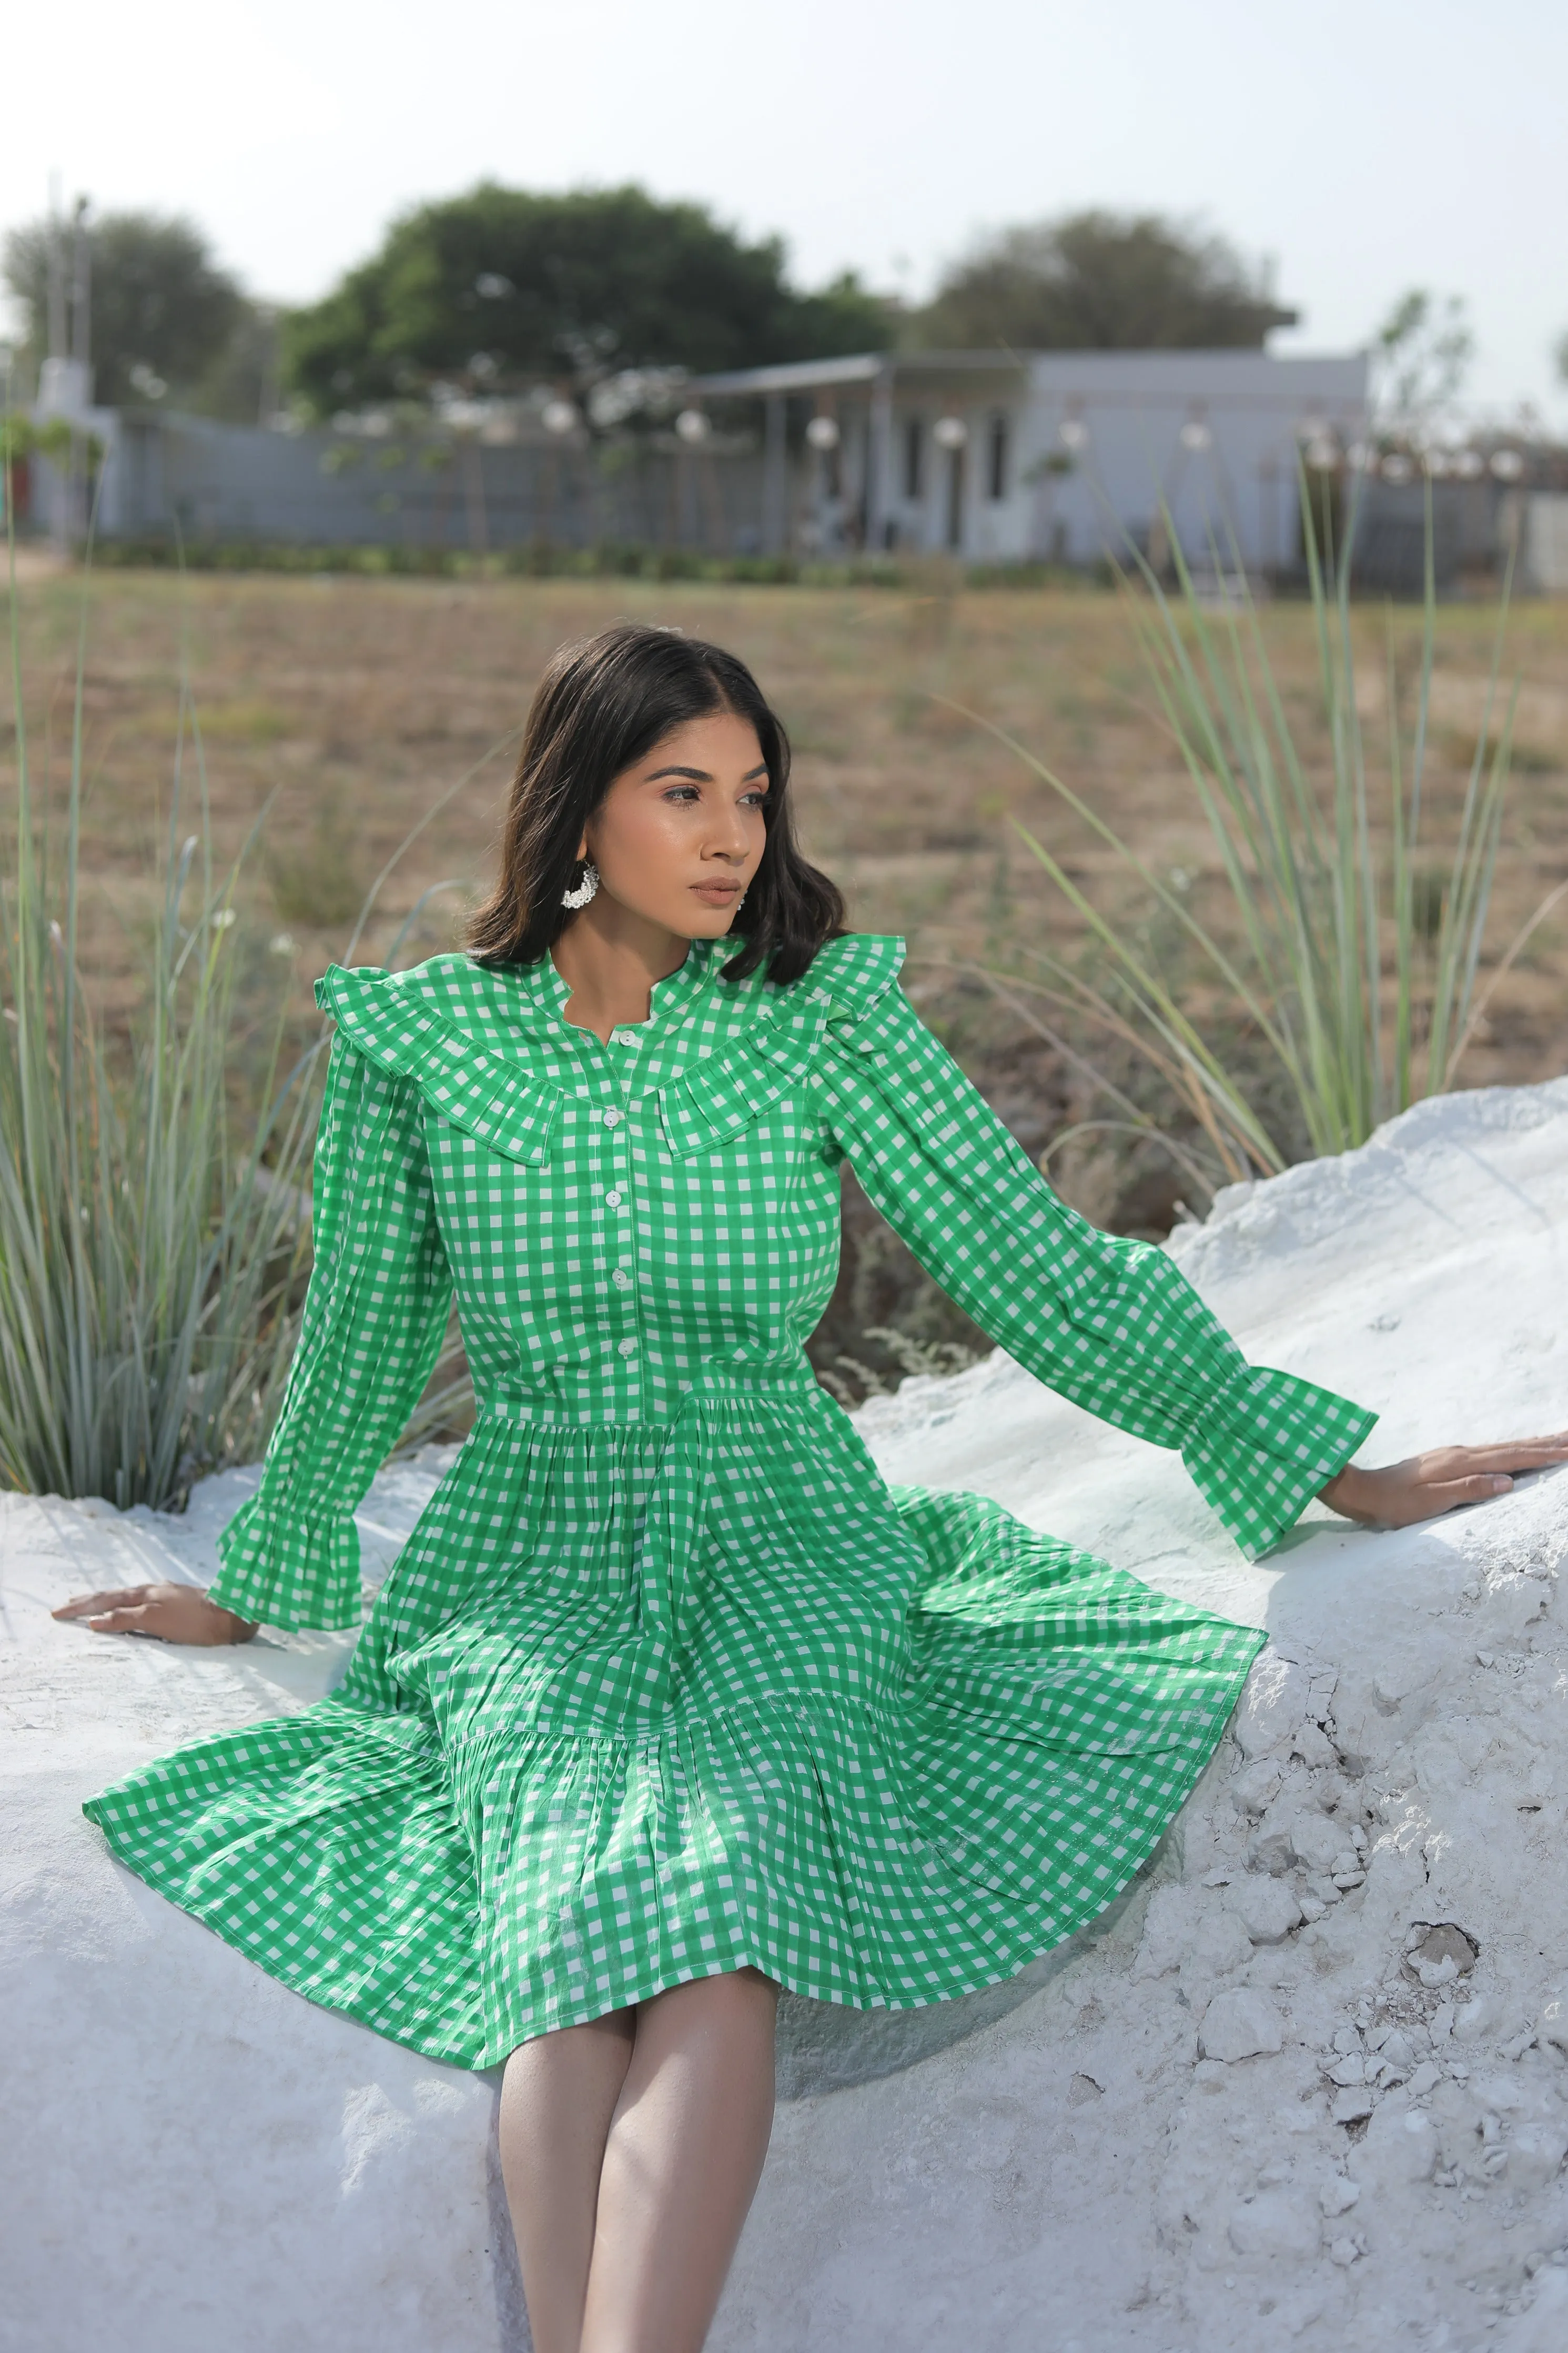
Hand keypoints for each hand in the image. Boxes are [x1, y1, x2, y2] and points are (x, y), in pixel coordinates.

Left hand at [51, 1583, 259, 1644]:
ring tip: (64, 1612)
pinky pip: (126, 1618)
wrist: (235, 1610)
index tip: (80, 1603)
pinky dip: (108, 1620)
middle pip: (110, 1594)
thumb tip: (159, 1624)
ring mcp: (154, 1601)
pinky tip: (91, 1624)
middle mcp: (153, 1591)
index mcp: (160, 1591)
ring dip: (86, 1607)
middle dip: (83, 1601)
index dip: (100, 1599)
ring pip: (112, 1601)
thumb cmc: (217, 1615)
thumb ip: (171, 1613)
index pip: (122, 1595)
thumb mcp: (188, 1611)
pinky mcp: (158, 1615)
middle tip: (59, 1609)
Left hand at [1320, 1433, 1567, 1530]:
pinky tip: (1516, 1452)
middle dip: (1547, 1442)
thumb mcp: (1429, 1503)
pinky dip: (1511, 1449)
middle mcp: (1461, 1453)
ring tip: (1557, 1439)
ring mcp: (1454, 1454)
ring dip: (1532, 1443)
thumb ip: (1468, 1490)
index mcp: (1461, 1463)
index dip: (1543, 1455)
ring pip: (1502, 1447)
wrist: (1360, 1489)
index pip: (1511, 1458)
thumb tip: (1507, 1481)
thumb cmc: (1393, 1503)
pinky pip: (1490, 1452)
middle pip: (1512, 1446)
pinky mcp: (1448, 1459)